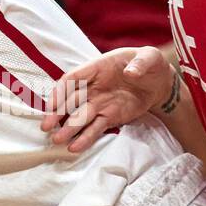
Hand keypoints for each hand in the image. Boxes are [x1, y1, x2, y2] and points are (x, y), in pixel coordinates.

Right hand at [39, 45, 174, 151]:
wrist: (159, 82)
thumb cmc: (150, 64)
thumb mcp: (150, 57)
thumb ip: (140, 63)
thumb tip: (131, 73)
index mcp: (98, 67)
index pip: (73, 78)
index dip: (61, 90)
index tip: (52, 104)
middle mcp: (93, 86)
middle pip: (71, 100)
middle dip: (58, 113)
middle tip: (46, 126)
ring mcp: (99, 103)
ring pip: (80, 117)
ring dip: (68, 128)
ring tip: (58, 140)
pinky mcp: (109, 117)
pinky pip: (94, 128)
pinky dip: (85, 138)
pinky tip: (75, 147)